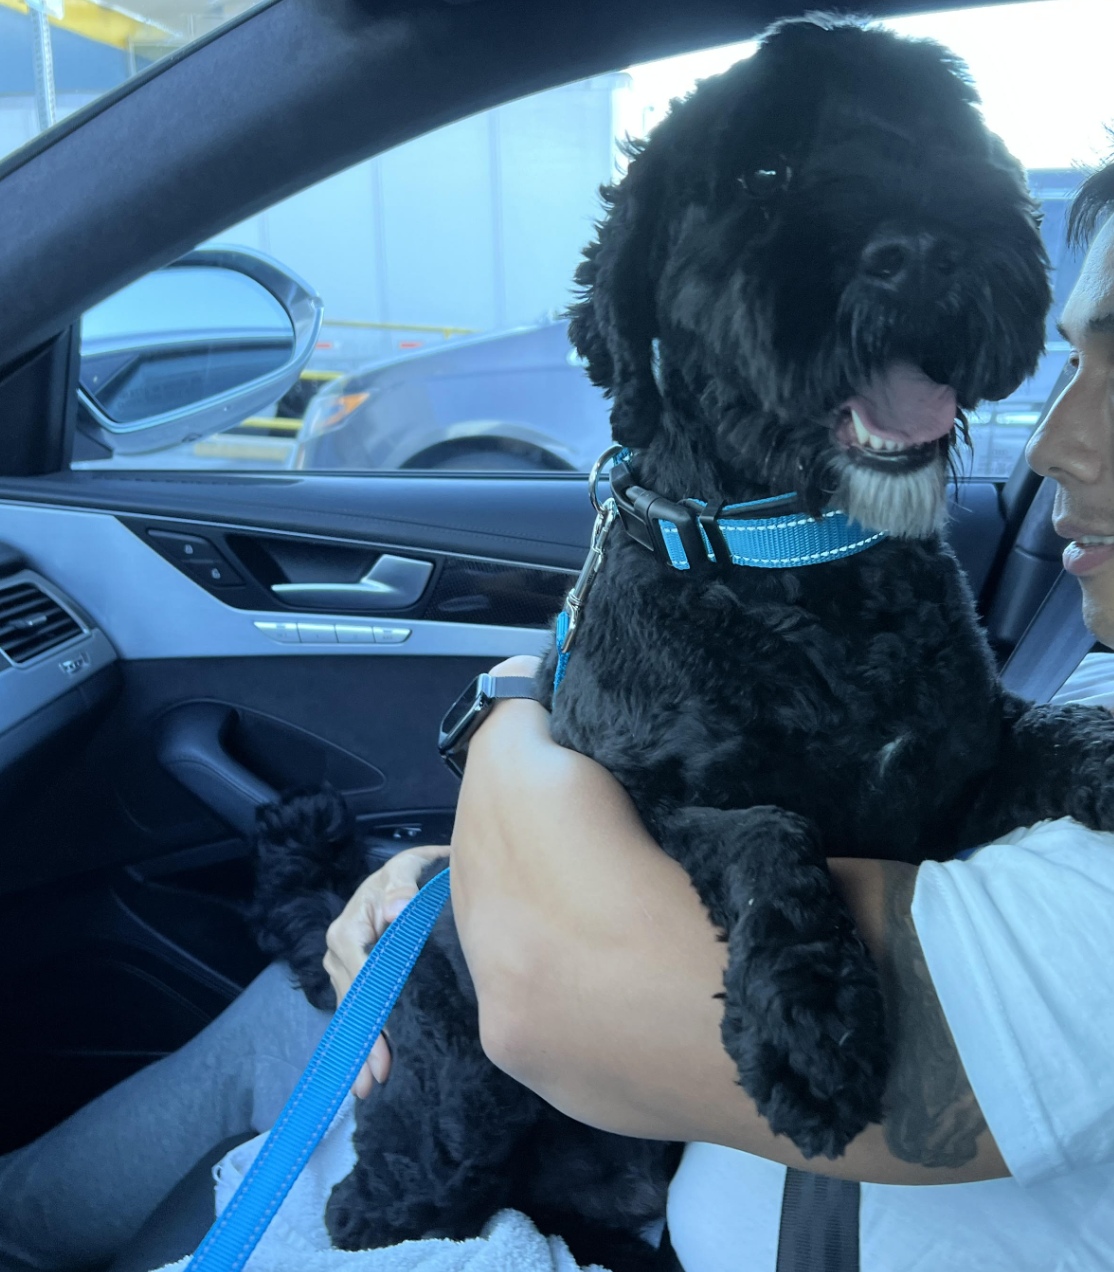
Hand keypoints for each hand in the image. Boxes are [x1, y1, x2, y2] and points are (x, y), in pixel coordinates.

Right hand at [324, 843, 448, 1096]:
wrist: (407, 872)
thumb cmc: (408, 873)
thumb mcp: (406, 871)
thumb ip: (402, 889)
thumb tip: (396, 910)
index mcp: (347, 932)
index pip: (362, 980)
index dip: (376, 1012)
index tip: (388, 1042)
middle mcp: (338, 953)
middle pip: (352, 1004)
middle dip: (364, 1042)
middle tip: (375, 1081)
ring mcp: (343, 967)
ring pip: (352, 1013)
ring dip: (361, 1048)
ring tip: (369, 1085)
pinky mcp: (353, 976)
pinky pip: (357, 1009)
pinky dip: (364, 1036)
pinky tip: (369, 1064)